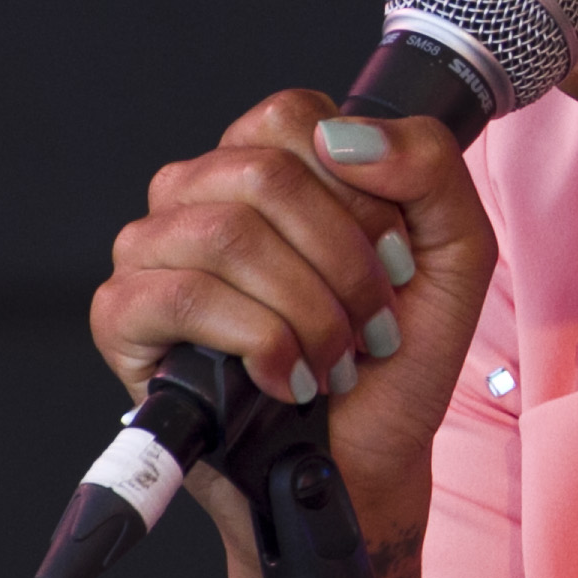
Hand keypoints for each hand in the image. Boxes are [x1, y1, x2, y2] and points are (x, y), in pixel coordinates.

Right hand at [92, 92, 501, 538]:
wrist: (365, 461)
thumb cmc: (395, 356)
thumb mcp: (453, 249)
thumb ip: (429, 167)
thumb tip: (345, 137)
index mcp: (267, 160)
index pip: (294, 117)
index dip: (360, 193)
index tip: (396, 259)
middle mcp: (200, 192)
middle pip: (265, 176)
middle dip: (342, 264)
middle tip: (372, 323)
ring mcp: (153, 249)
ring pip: (226, 235)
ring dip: (307, 311)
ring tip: (333, 357)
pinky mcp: (123, 314)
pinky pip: (180, 296)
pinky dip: (258, 343)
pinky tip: (286, 377)